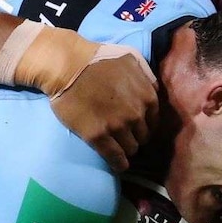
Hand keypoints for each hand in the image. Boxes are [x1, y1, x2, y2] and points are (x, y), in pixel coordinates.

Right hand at [50, 50, 159, 171]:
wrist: (67, 65)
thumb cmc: (98, 57)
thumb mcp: (132, 57)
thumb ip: (147, 75)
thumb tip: (153, 90)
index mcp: (147, 96)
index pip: (154, 122)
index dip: (144, 125)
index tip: (136, 127)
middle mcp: (136, 114)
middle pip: (143, 137)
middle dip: (135, 137)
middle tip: (123, 135)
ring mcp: (117, 127)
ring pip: (131, 149)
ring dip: (126, 149)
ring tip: (117, 147)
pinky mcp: (98, 137)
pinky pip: (115, 158)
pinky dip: (118, 163)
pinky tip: (117, 164)